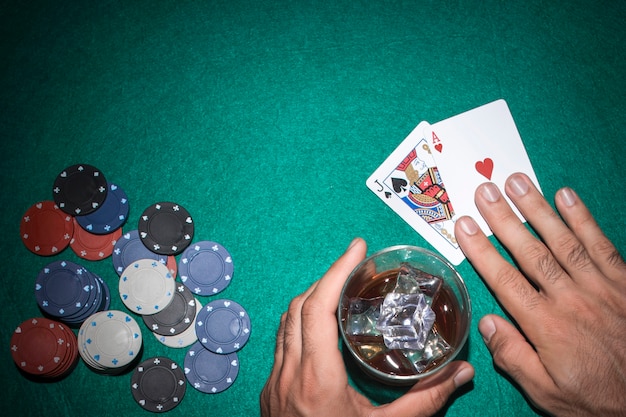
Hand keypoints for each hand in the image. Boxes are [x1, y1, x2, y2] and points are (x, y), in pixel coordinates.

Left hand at [260, 238, 474, 416]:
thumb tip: (462, 374)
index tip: (356, 248)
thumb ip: (425, 403)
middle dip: (327, 279)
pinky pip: (282, 343)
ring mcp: (274, 383)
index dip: (336, 271)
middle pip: (298, 307)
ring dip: (311, 299)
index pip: (317, 308)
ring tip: (341, 289)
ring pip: (285, 323)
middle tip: (355, 266)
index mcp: (316, 379)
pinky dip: (301, 323)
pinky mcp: (270, 392)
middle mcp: (288, 375)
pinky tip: (322, 329)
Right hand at [454, 173, 625, 415]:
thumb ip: (514, 357)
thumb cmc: (595, 397)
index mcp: (547, 326)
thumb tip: (486, 322)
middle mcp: (570, 298)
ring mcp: (600, 286)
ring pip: (563, 240)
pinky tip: (566, 195)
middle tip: (484, 190)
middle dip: (505, 218)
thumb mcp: (546, 391)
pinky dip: (584, 218)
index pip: (505, 280)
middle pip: (531, 251)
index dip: (482, 250)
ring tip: (517, 181)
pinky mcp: (624, 281)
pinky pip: (601, 244)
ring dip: (538, 208)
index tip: (464, 225)